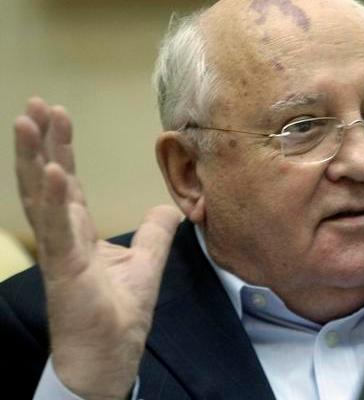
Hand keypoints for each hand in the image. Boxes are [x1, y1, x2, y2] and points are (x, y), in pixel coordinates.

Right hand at [14, 97, 182, 398]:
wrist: (109, 355)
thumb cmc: (118, 314)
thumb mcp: (147, 264)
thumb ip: (155, 234)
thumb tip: (168, 207)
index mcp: (79, 234)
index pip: (70, 183)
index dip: (62, 148)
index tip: (57, 114)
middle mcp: (64, 236)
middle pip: (49, 180)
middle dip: (42, 141)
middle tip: (37, 103)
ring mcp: (61, 251)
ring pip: (43, 197)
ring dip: (36, 158)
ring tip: (30, 121)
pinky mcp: (66, 270)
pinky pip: (60, 230)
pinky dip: (56, 200)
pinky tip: (53, 171)